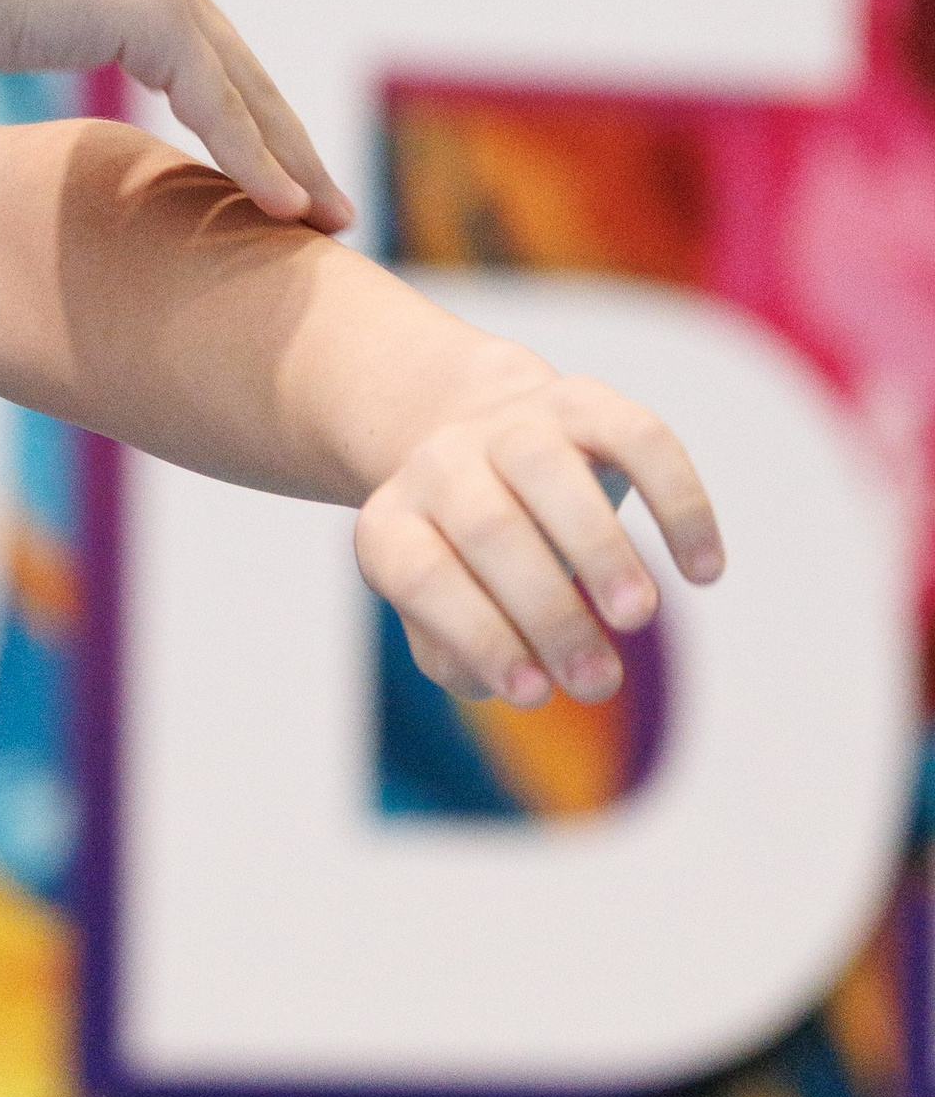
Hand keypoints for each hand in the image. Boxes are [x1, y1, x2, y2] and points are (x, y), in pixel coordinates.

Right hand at [0, 0, 353, 229]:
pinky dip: (256, 163)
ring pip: (245, 93)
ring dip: (291, 164)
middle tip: (325, 201)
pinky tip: (285, 211)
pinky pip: (218, 108)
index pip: (200, 42)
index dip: (237, 104)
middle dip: (285, 139)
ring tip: (326, 221)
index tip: (267, 160)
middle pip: (239, 69)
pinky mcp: (156, 18)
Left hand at [356, 361, 725, 707]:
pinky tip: (704, 571)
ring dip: (599, 548)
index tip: (536, 696)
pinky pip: (638, 437)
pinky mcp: (582, 399)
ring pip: (548, 470)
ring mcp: (510, 423)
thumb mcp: (440, 611)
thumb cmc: (466, 563)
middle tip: (600, 681)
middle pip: (488, 528)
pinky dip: (678, 502)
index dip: (477, 636)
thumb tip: (524, 676)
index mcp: (392, 523)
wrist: (477, 438)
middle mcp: (440, 464)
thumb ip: (461, 655)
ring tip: (637, 619)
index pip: (421, 576)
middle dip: (548, 610)